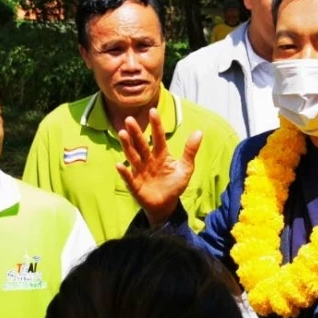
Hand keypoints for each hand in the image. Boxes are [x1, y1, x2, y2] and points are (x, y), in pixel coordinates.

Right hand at [115, 109, 201, 225]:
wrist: (166, 205)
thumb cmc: (174, 185)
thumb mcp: (185, 169)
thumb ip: (190, 151)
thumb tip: (199, 132)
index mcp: (161, 154)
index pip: (158, 137)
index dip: (156, 125)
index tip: (152, 111)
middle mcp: (148, 160)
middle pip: (141, 144)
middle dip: (136, 132)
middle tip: (129, 119)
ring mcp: (140, 171)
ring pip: (133, 156)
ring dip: (127, 145)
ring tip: (122, 133)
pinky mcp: (135, 185)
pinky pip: (129, 177)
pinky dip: (124, 172)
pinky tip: (119, 165)